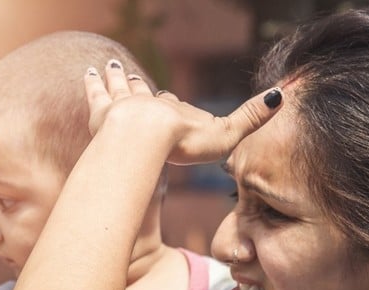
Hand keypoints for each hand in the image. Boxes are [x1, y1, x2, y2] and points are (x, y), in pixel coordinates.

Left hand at [84, 59, 282, 164]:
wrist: (148, 140)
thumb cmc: (187, 142)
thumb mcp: (227, 134)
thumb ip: (250, 118)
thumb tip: (279, 96)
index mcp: (177, 111)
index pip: (175, 106)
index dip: (173, 105)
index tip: (169, 100)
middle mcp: (151, 103)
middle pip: (147, 94)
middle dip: (142, 89)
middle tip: (135, 78)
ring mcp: (125, 107)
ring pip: (122, 88)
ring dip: (118, 78)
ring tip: (111, 66)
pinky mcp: (102, 114)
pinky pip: (96, 93)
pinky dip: (93, 83)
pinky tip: (89, 73)